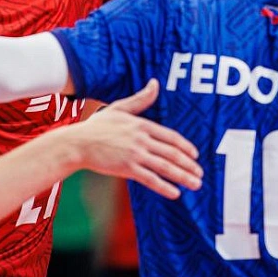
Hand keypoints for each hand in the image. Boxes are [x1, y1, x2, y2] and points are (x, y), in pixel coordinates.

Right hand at [68, 79, 202, 198]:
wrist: (77, 143)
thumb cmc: (97, 126)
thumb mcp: (120, 108)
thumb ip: (140, 99)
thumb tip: (155, 83)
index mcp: (142, 125)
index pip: (171, 137)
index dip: (185, 147)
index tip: (195, 155)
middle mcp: (142, 140)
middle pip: (172, 153)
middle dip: (189, 165)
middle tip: (200, 174)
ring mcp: (135, 155)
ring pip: (165, 167)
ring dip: (183, 177)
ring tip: (195, 184)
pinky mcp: (126, 169)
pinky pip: (150, 179)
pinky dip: (164, 187)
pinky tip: (175, 194)